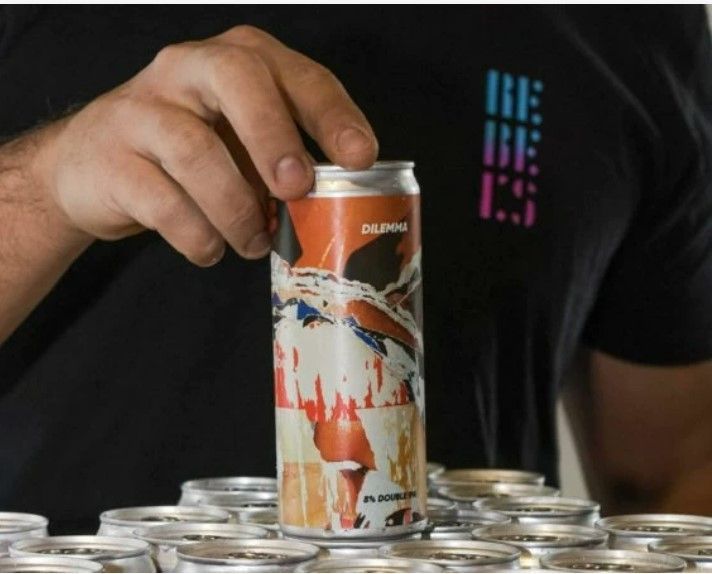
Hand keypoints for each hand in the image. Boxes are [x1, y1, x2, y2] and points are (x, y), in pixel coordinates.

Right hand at [40, 25, 377, 263]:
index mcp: (236, 60)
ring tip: (253, 242)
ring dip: (235, 209)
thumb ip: (285, 160)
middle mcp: (187, 68)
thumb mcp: (241, 143)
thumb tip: (341, 207)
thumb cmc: (188, 155)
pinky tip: (210, 248)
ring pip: (194, 149)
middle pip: (237, 80)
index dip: (333, 115)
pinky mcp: (110, 158)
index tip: (361, 157)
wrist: (90, 166)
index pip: (296, 75)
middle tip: (296, 189)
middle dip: (275, 138)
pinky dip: (197, 235)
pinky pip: (161, 202)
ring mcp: (142, 109)